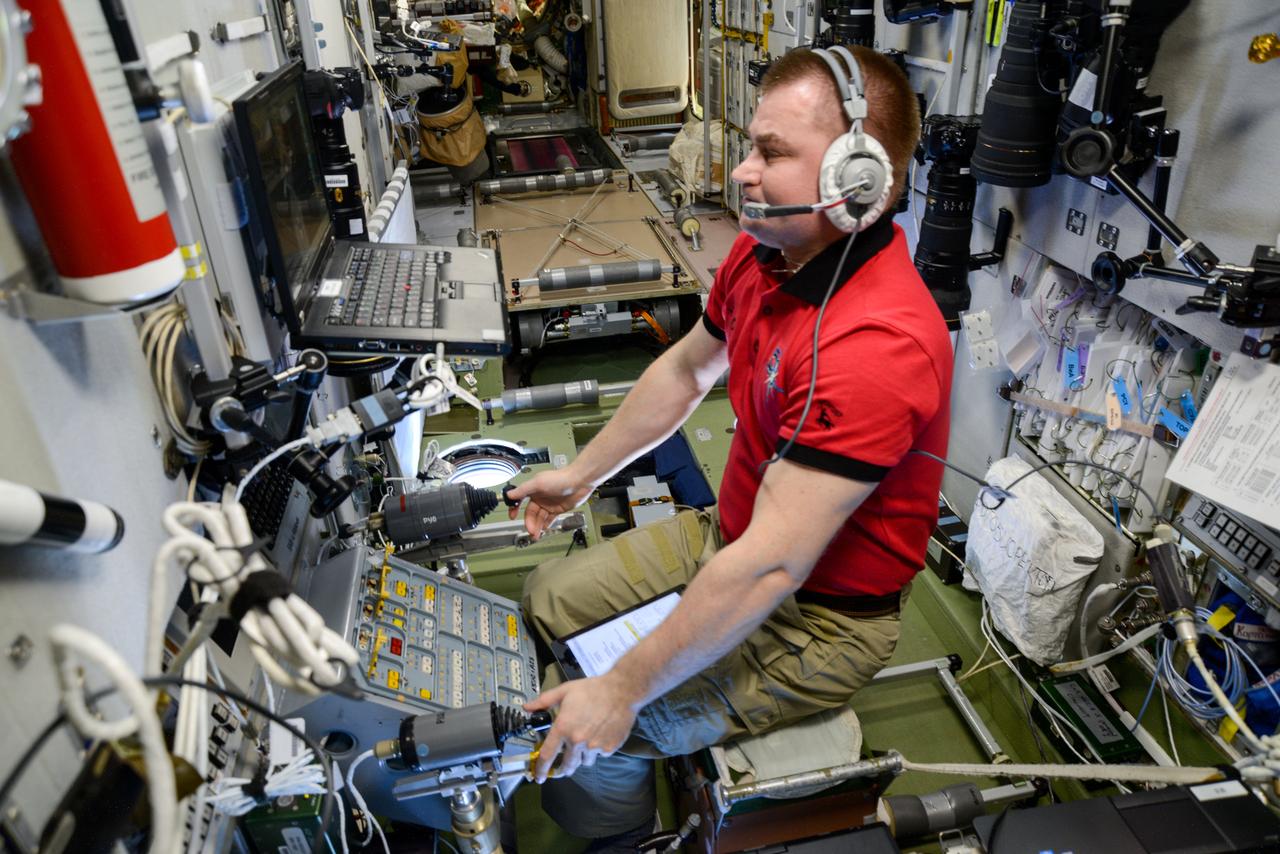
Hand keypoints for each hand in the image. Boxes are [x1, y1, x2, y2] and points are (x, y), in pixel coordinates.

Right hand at [506, 468, 593, 537]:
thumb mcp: (538, 483)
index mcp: (533, 490)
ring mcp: (549, 504)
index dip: (515, 509)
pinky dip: (546, 524)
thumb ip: (523, 490)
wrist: (579, 482)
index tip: (512, 517)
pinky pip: (549, 519)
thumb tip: (509, 494)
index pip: (520, 501)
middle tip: (530, 531)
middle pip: (530, 514)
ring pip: (539, 518)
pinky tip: (544, 529)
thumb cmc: (560, 478)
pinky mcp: (558, 509)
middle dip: (529, 523)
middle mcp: (540, 497)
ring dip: (537, 526)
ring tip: (536, 535)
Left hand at [524, 674, 639, 781]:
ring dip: (582, 757)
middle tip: (562, 767)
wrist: (621, 691)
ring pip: (584, 761)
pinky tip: (600, 735)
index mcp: (564, 727)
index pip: (547, 755)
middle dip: (563, 769)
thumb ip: (544, 701)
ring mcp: (594, 746)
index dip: (541, 769)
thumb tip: (528, 707)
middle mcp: (578, 740)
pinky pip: (600, 755)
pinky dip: (598, 750)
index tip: (539, 776)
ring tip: (586, 742)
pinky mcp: (609, 747)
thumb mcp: (565, 691)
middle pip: (567, 765)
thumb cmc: (594, 690)